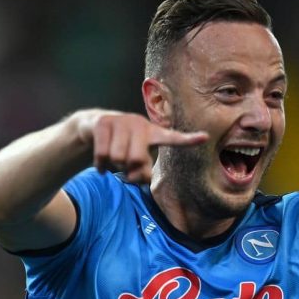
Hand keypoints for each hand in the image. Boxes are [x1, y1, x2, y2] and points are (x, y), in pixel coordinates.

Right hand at [78, 110, 207, 182]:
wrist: (93, 126)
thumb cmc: (122, 146)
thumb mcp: (135, 158)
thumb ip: (142, 171)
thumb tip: (138, 178)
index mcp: (153, 133)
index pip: (174, 138)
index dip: (189, 139)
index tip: (205, 137)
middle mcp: (140, 123)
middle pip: (137, 159)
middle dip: (128, 169)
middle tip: (125, 168)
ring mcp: (121, 121)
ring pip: (118, 158)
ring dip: (113, 166)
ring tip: (113, 161)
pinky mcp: (103, 123)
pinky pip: (102, 154)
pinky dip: (100, 166)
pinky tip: (101, 164)